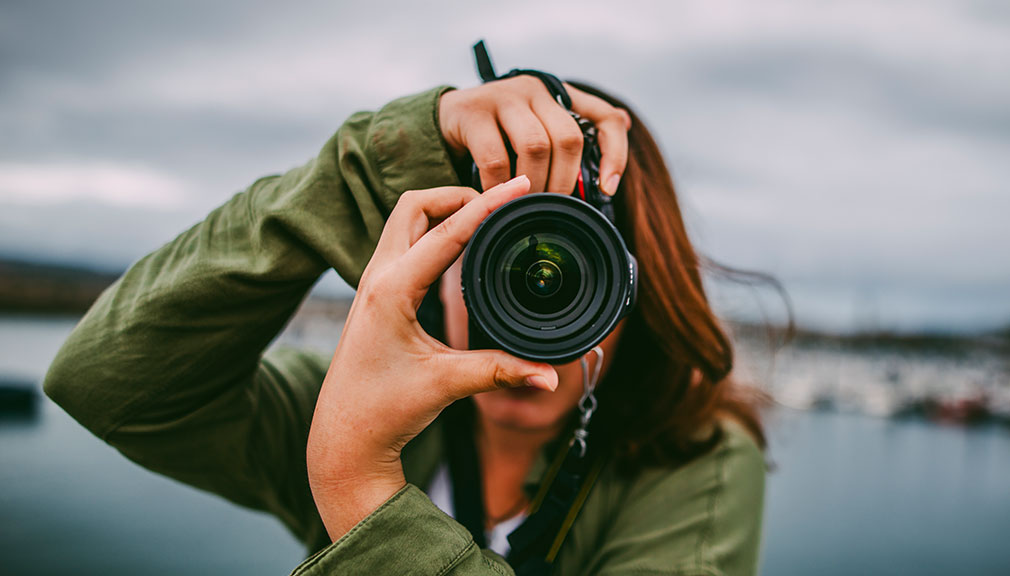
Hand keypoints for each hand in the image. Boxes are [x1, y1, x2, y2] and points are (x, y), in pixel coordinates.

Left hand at [306, 175, 557, 540]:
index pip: (449, 231)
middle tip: (500, 201)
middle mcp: (378, 277)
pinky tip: (459, 246)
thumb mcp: (447, 385)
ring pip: (405, 220)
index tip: (520, 186)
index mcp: (392, 290)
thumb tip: (552, 375)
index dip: (489, 204)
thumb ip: (502, 372)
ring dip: (442, 209)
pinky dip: (433, 231)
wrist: (344, 436)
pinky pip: (404, 243)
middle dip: (458, 194)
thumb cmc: (383, 410)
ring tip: (485, 216)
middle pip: (416, 205)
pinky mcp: (376, 294)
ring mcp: (372, 283)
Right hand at [438, 76, 631, 195]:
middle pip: (568, 138)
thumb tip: (622, 142)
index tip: (607, 189)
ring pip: (535, 146)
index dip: (615, 154)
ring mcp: (504, 97)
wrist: (447, 119)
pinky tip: (497, 199)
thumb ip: (571, 137)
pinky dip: (500, 187)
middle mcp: (535, 90)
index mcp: (559, 96)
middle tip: (553, 208)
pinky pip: (495, 158)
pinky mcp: (473, 112)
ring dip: (534, 185)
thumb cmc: (501, 133)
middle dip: (564, 181)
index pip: (605, 118)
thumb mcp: (537, 131)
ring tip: (526, 206)